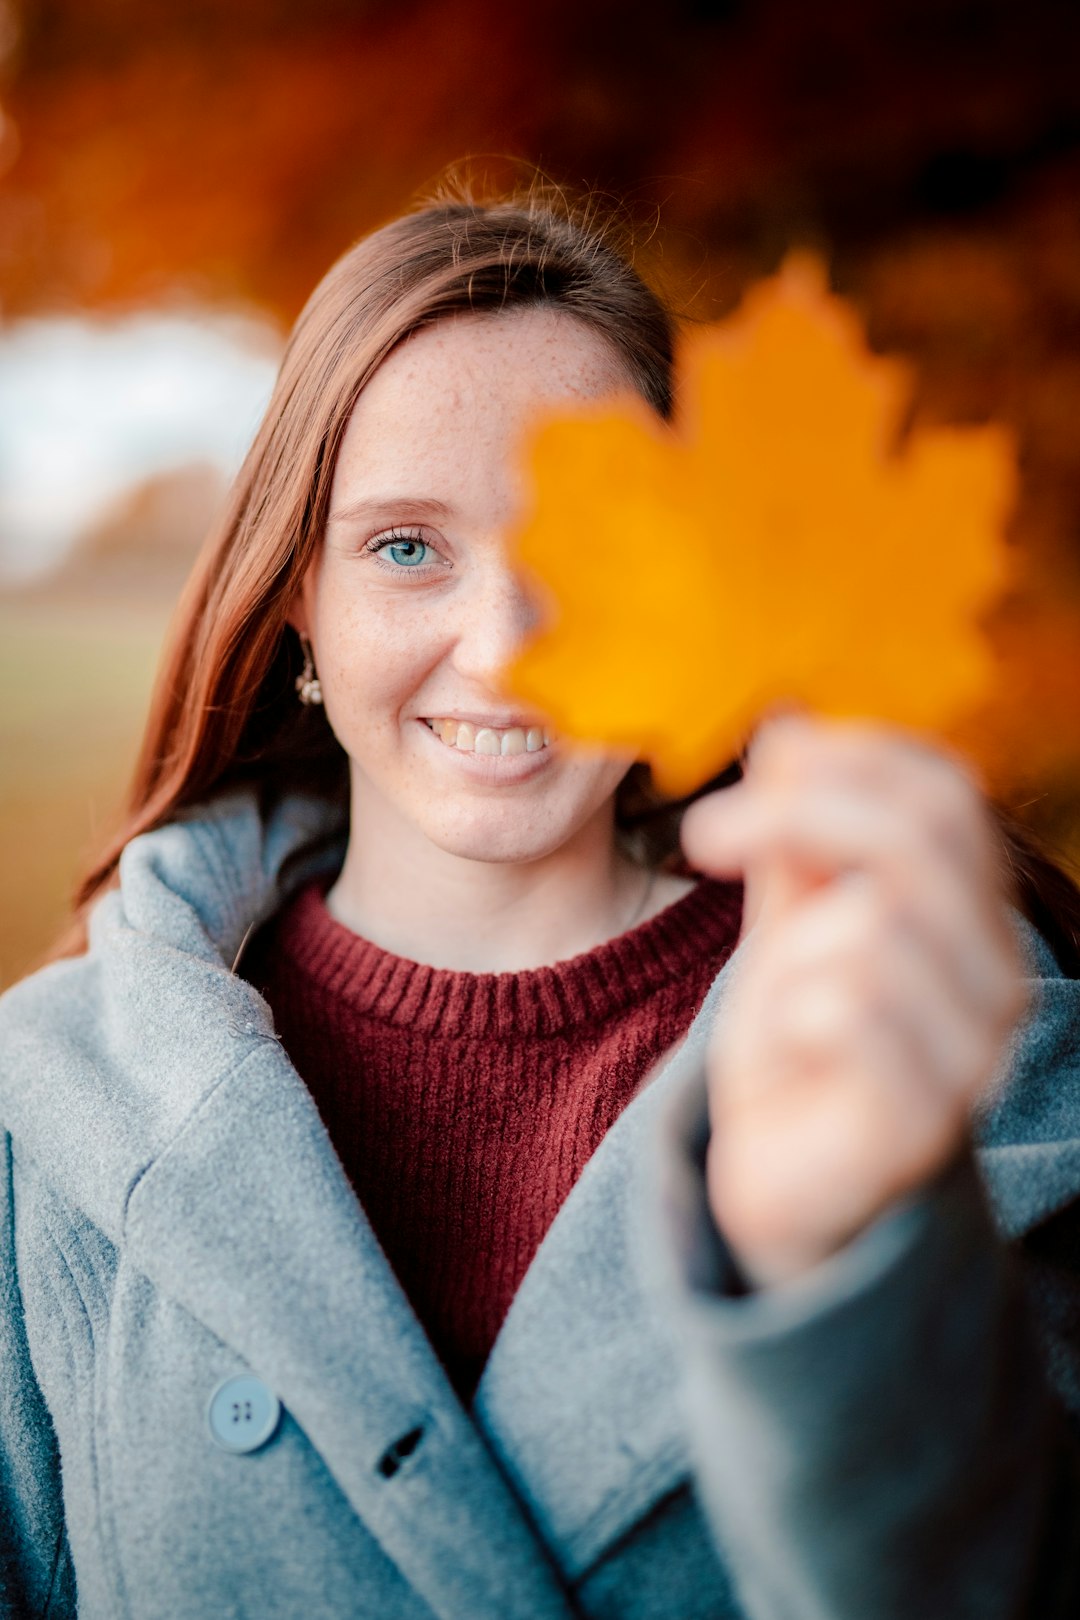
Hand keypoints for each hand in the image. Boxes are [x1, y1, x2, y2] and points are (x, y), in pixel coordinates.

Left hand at [680, 715, 1028, 1288]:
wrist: (788, 1173)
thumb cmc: (798, 1036)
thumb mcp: (790, 916)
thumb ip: (795, 833)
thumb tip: (789, 724)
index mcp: (970, 908)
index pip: (947, 790)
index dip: (853, 752)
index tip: (761, 757)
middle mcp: (997, 973)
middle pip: (924, 837)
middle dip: (799, 814)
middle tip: (704, 834)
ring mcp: (974, 1052)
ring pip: (874, 929)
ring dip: (785, 955)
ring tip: (776, 1005)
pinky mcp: (926, 1121)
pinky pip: (846, 1014)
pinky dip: (785, 1019)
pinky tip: (789, 1058)